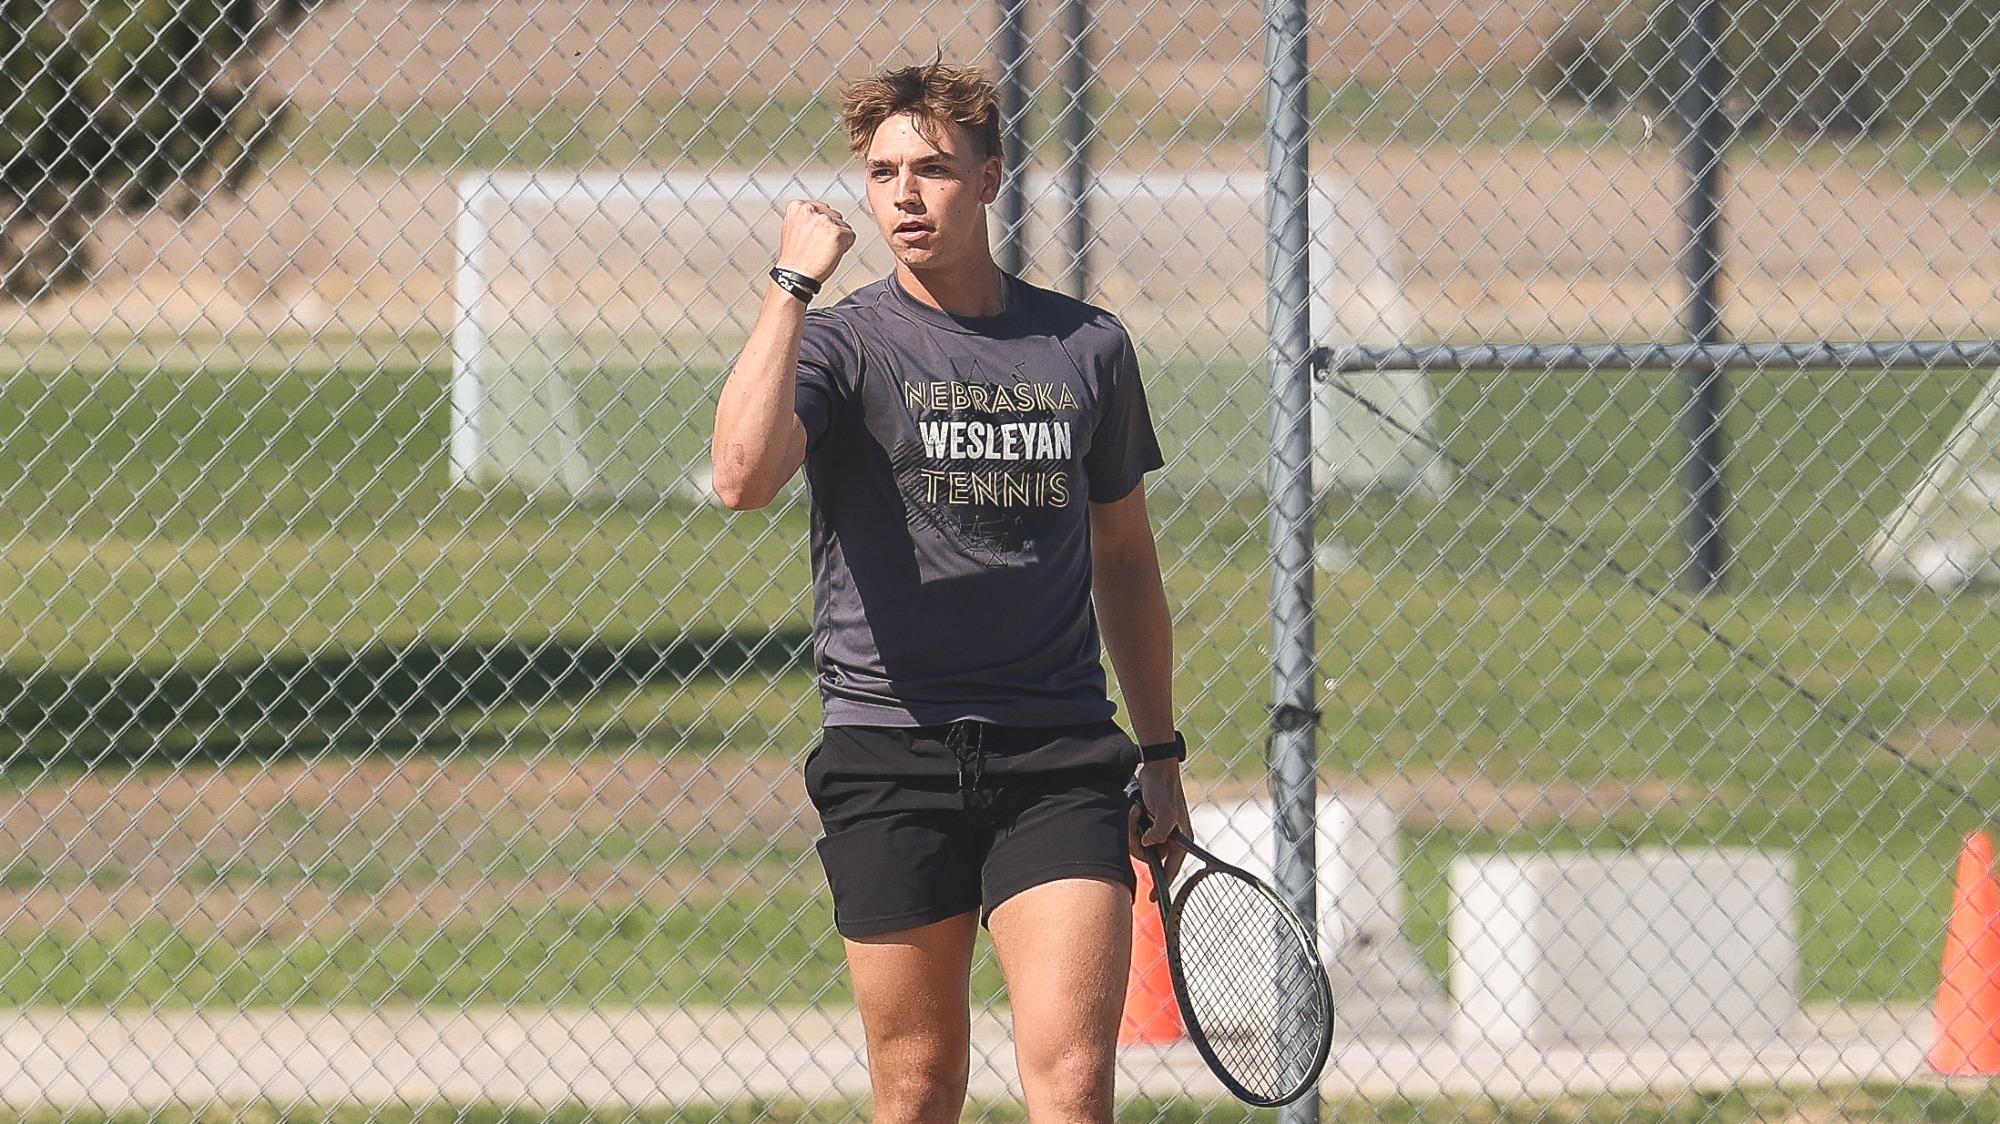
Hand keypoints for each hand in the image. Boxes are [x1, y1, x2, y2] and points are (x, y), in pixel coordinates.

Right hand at [775, 199, 855, 284]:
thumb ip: (808, 218)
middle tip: (818, 246)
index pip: (823, 209)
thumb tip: (824, 215)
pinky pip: (851, 236)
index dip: (822, 226)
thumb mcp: (794, 228)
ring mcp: (824, 220)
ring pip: (844, 226)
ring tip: (822, 250)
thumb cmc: (796, 258)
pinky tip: (830, 254)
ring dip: (838, 238)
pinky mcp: (836, 232)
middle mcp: (810, 209)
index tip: (813, 238)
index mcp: (798, 206)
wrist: (795, 276)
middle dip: (831, 230)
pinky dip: (845, 247)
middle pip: (835, 216)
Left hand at [1129, 760, 1189, 892]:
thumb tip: (1148, 844)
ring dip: (1132, 829)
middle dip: (1136, 841)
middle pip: (1147, 856)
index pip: (1170, 870)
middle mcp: (1168, 839)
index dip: (1161, 887)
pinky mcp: (1145, 825)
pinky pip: (1133, 834)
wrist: (1155, 769)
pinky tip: (1133, 809)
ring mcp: (1156, 832)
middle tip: (1136, 819)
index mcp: (1179, 840)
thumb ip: (1159, 831)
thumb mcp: (1165, 812)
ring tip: (1135, 810)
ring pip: (1137, 845)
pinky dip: (1130, 824)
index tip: (1151, 900)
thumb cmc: (1163, 790)